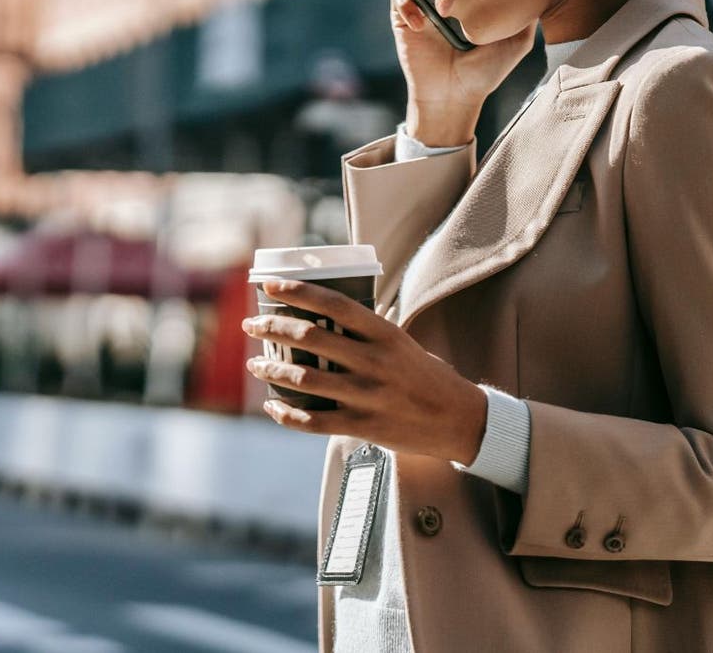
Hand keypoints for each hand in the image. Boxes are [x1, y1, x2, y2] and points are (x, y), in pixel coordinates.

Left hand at [241, 280, 487, 464]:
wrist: (459, 420)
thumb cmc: (428, 378)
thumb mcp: (404, 344)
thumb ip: (369, 335)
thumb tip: (326, 319)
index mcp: (386, 335)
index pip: (334, 304)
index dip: (298, 292)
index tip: (269, 286)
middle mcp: (375, 362)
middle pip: (311, 338)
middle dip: (273, 328)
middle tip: (253, 326)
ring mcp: (368, 396)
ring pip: (305, 379)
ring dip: (273, 369)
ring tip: (257, 364)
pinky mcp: (364, 426)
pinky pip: (313, 421)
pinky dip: (286, 414)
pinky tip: (273, 406)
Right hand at [389, 0, 536, 145]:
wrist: (454, 97)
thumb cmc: (484, 73)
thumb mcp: (516, 45)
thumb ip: (527, 20)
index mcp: (471, 2)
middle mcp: (447, 2)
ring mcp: (425, 8)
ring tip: (440, 2)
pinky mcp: (403, 19)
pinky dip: (406, 2)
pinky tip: (420, 24)